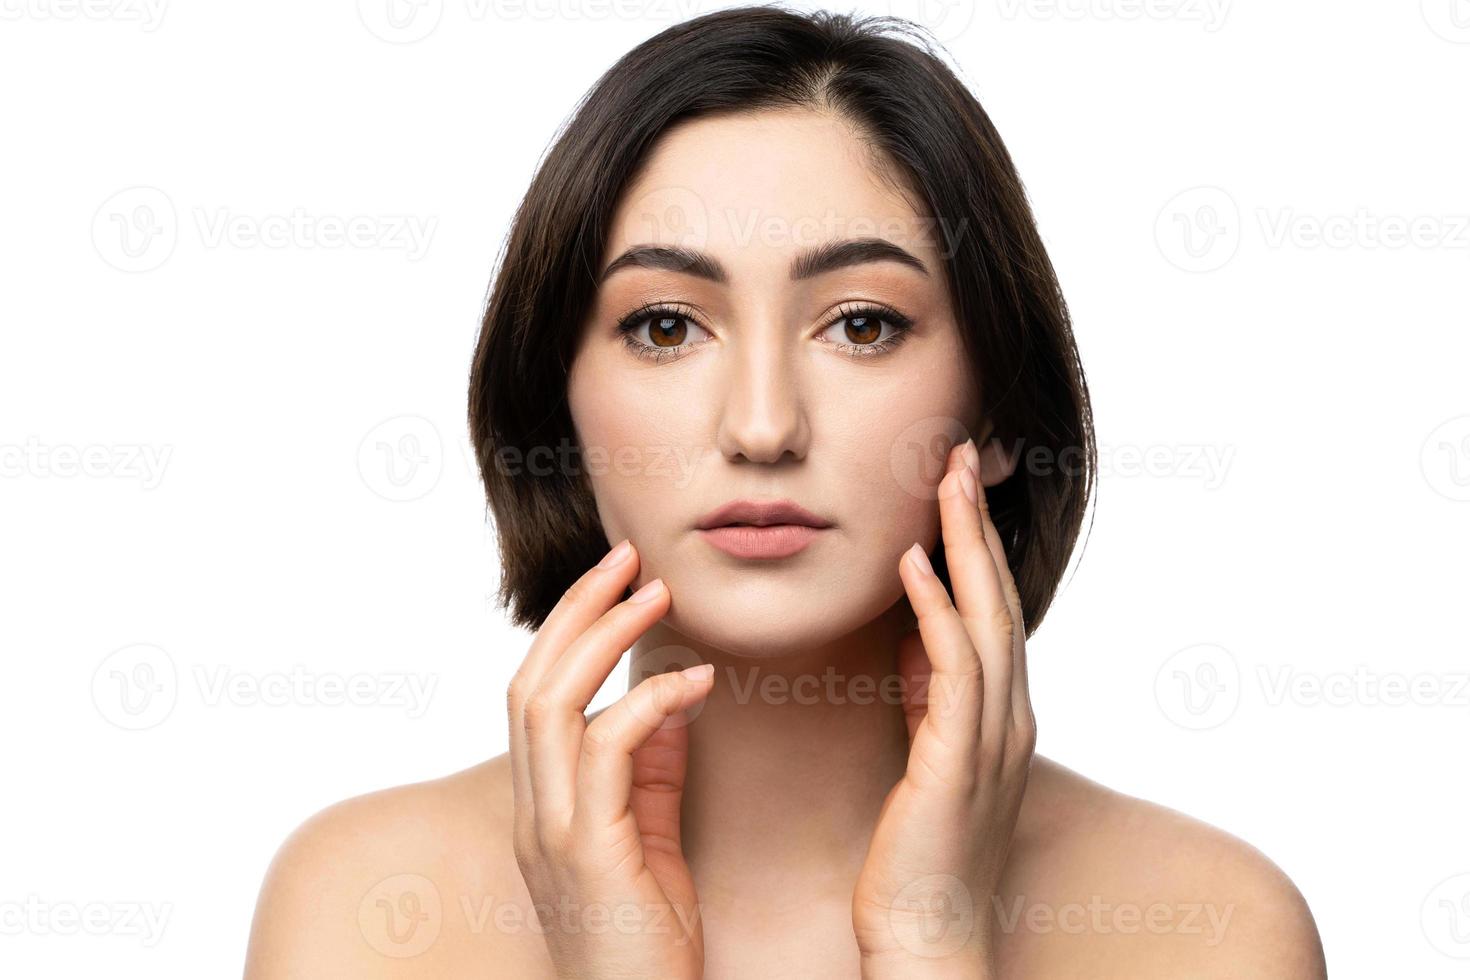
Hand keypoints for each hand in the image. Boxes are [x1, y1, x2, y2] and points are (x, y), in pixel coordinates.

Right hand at [506, 539, 713, 979]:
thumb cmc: (650, 950)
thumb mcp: (652, 845)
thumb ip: (653, 772)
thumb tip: (674, 693)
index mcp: (540, 809)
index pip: (534, 695)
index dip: (570, 629)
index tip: (620, 581)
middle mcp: (530, 815)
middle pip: (529, 683)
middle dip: (577, 610)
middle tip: (630, 557)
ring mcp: (549, 835)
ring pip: (548, 704)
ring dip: (603, 636)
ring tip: (655, 592)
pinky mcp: (588, 856)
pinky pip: (606, 753)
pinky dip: (648, 702)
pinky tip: (696, 682)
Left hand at [851, 438, 1036, 978]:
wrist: (930, 934)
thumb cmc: (920, 852)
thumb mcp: (927, 755)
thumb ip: (929, 696)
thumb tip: (915, 637)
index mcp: (1000, 714)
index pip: (992, 609)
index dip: (977, 545)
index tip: (955, 487)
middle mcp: (1008, 716)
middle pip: (997, 598)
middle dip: (979, 524)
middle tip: (962, 455)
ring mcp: (991, 737)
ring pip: (984, 619)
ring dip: (965, 546)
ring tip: (945, 481)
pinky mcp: (958, 760)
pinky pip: (953, 669)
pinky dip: (937, 611)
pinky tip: (914, 565)